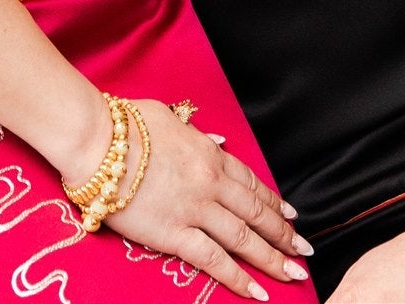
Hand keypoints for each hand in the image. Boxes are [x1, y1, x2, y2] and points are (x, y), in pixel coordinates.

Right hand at [102, 100, 310, 298]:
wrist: (100, 142)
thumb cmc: (128, 125)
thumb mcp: (171, 118)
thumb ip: (197, 134)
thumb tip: (217, 141)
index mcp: (210, 154)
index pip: (251, 182)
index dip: (273, 200)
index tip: (290, 214)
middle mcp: (211, 182)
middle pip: (256, 212)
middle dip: (283, 233)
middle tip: (304, 250)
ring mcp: (196, 209)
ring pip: (244, 238)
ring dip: (272, 258)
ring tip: (293, 275)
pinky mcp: (175, 234)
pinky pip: (214, 260)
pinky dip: (239, 278)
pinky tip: (257, 291)